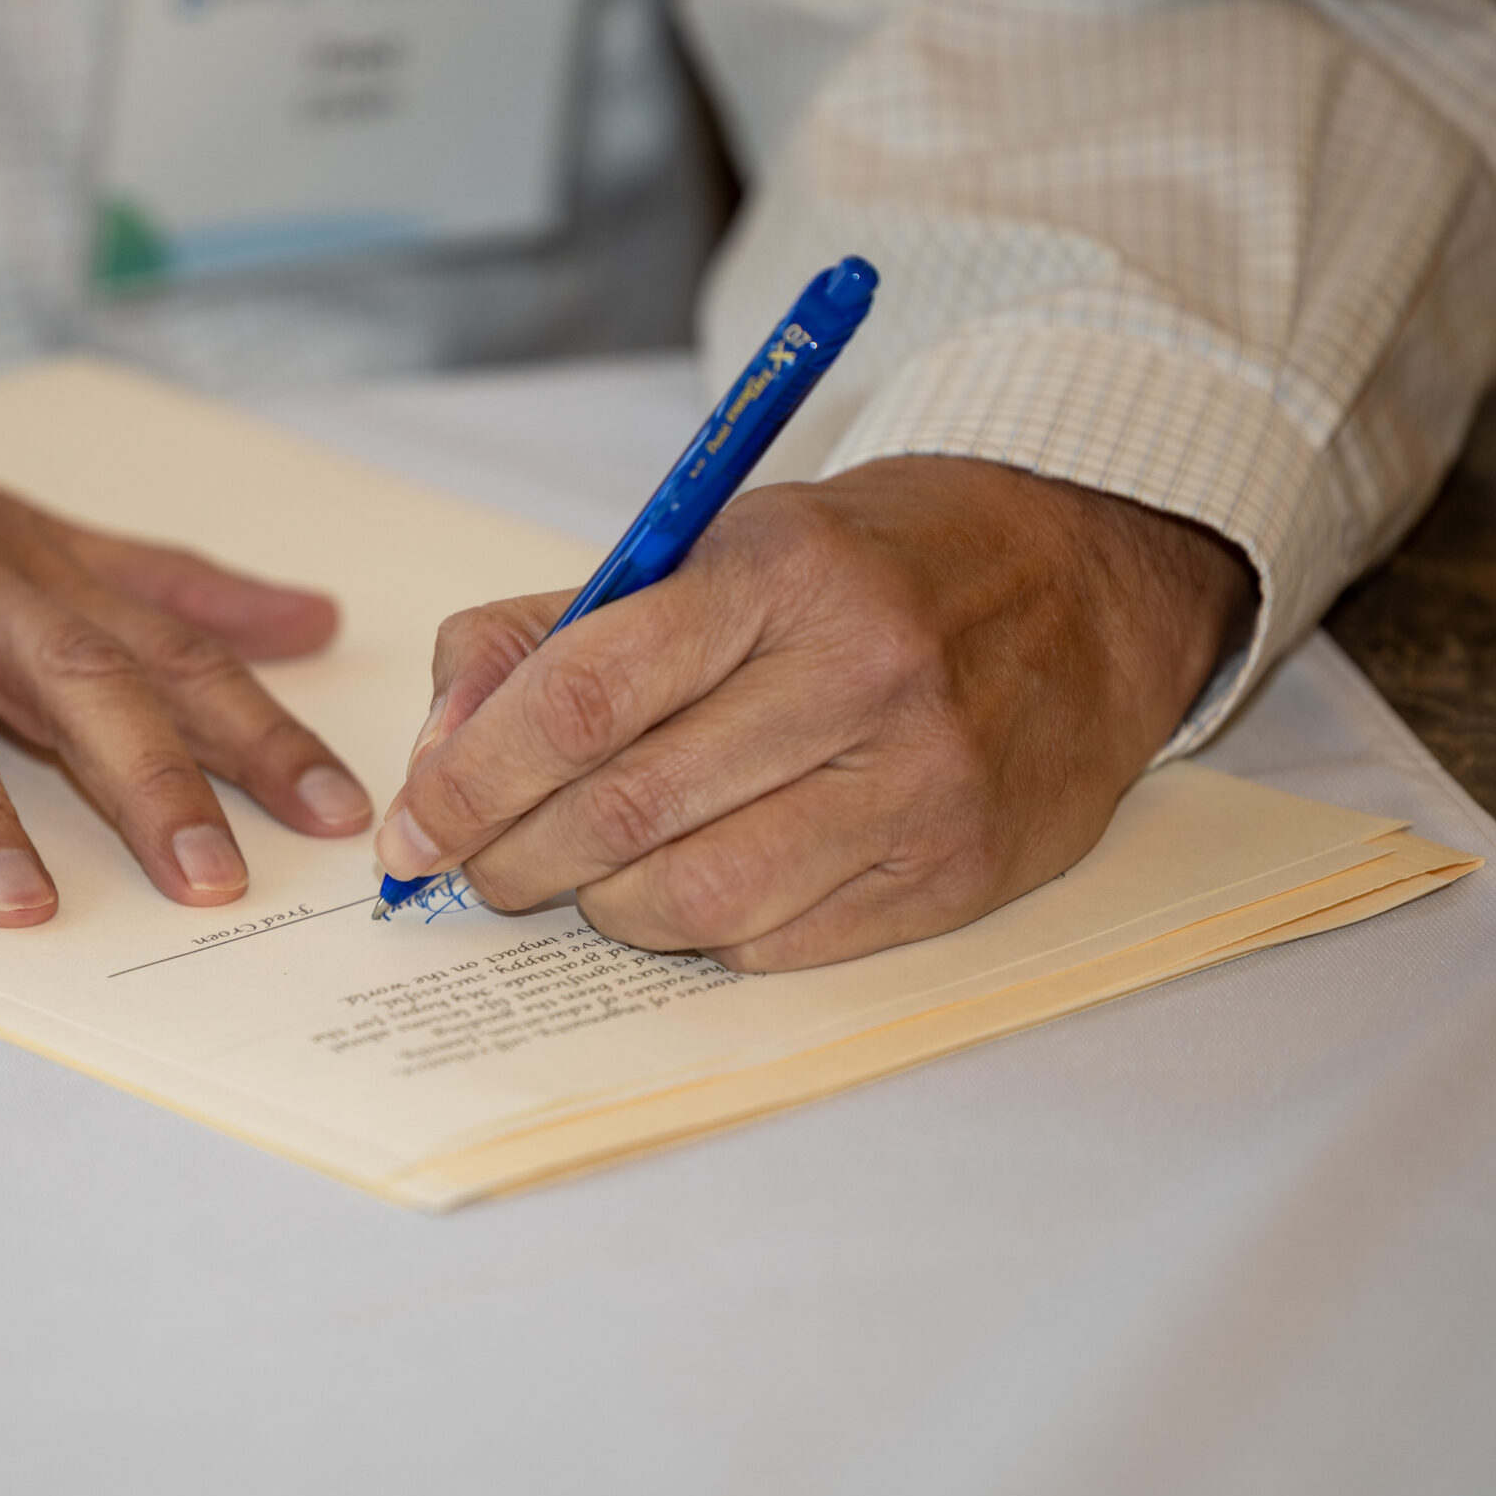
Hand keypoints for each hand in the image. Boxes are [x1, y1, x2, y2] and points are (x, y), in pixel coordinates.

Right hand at [0, 329, 370, 923]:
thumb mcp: (7, 528)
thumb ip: (157, 583)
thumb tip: (308, 619)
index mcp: (18, 562)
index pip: (161, 648)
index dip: (254, 728)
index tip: (340, 812)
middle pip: (65, 672)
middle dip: (148, 777)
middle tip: (213, 880)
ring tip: (22, 908)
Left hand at [376, 457, 1255, 969]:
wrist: (1081, 593)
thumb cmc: (858, 570)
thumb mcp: (702, 549)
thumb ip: (546, 638)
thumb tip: (438, 758)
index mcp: (779, 570)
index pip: (583, 697)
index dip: (472, 780)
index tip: (413, 831)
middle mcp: (860, 673)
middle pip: (628, 812)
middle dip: (514, 859)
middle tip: (477, 868)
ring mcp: (919, 783)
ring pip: (697, 901)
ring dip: (603, 908)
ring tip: (586, 877)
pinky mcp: (954, 874)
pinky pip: (776, 947)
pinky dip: (699, 936)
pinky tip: (691, 889)